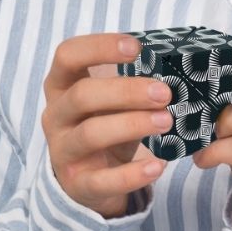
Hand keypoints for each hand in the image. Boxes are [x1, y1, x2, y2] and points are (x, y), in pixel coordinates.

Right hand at [41, 34, 172, 217]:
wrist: (88, 177)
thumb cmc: (105, 122)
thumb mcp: (111, 99)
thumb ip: (131, 81)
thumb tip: (175, 66)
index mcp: (61, 85)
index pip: (68, 55)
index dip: (99, 47)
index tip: (136, 47)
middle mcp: (56, 115)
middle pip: (82, 95)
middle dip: (126, 91)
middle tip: (164, 92)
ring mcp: (63, 150)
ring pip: (91, 134)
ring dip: (132, 125)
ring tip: (166, 121)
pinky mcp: (78, 183)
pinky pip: (104, 180)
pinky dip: (133, 174)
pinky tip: (159, 165)